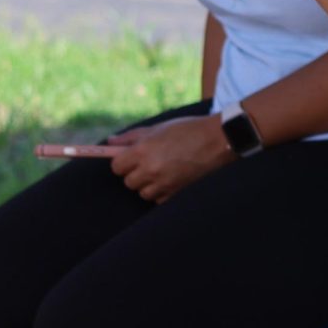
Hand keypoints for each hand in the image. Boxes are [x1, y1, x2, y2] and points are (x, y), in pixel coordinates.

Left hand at [108, 116, 235, 202]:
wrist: (218, 140)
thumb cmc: (187, 129)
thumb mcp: (158, 128)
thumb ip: (131, 137)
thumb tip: (109, 143)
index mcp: (143, 151)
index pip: (116, 167)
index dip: (123, 162)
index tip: (130, 158)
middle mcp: (150, 170)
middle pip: (128, 181)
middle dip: (136, 172)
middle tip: (150, 161)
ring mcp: (163, 184)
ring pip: (143, 192)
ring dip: (149, 184)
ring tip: (164, 169)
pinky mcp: (175, 194)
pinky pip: (158, 199)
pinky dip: (162, 191)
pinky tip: (173, 178)